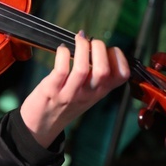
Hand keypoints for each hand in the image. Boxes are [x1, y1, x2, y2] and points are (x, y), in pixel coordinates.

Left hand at [19, 33, 129, 147]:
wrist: (42, 125)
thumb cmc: (65, 103)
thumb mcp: (88, 92)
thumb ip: (95, 74)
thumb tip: (95, 43)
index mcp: (100, 92)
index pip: (122, 76)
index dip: (119, 57)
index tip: (108, 49)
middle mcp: (88, 93)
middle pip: (103, 70)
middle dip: (99, 48)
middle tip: (90, 42)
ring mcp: (69, 93)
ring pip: (82, 69)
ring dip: (81, 48)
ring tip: (78, 40)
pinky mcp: (51, 90)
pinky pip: (60, 70)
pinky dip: (62, 53)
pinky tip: (62, 49)